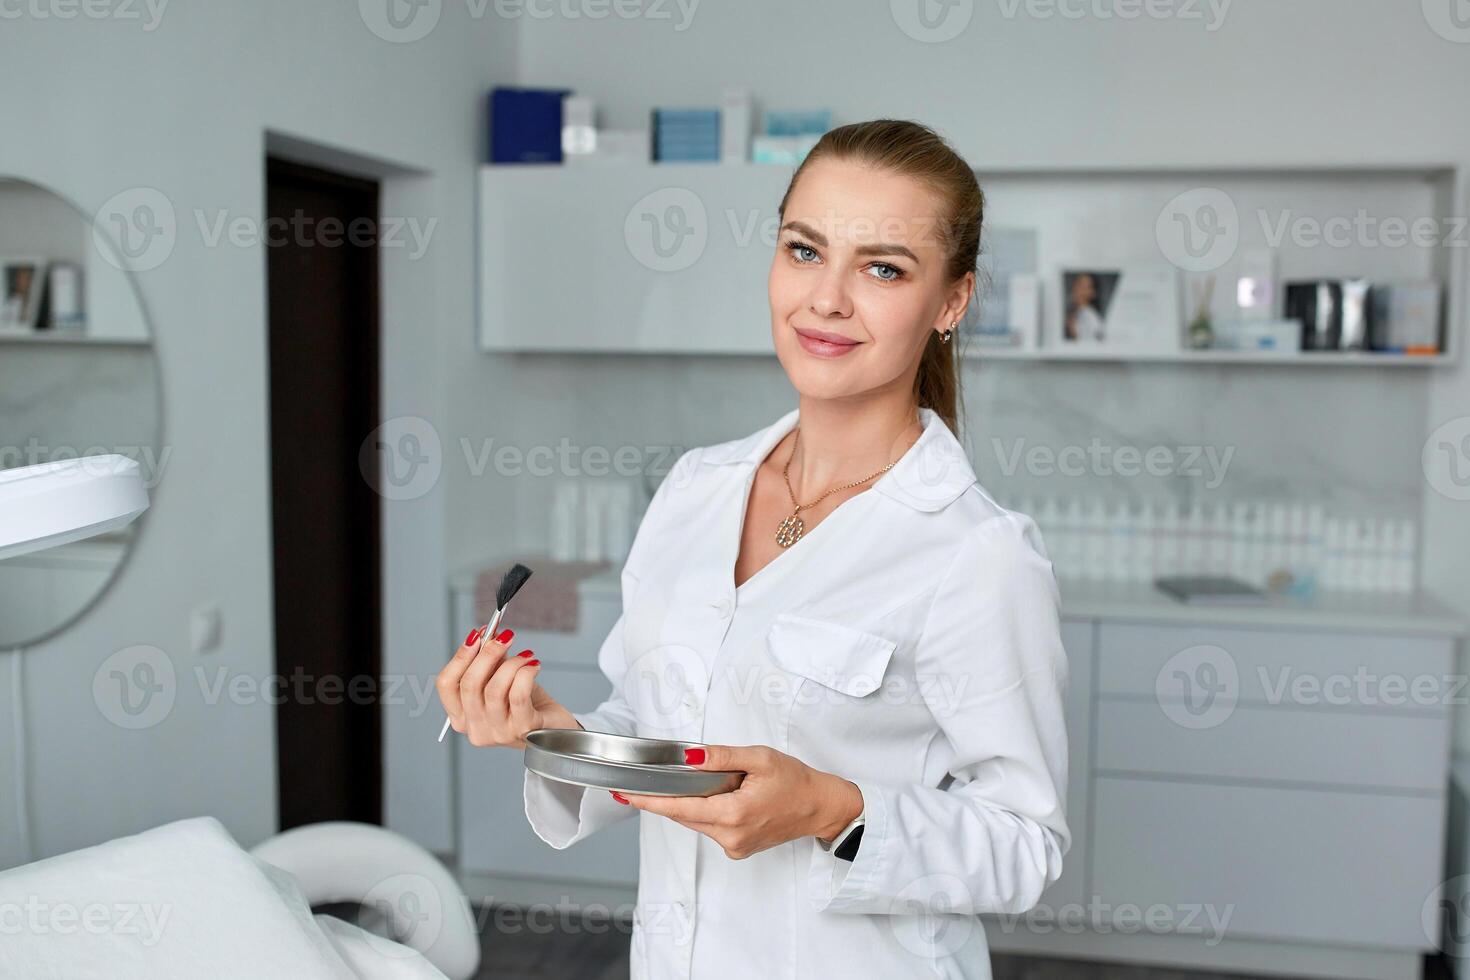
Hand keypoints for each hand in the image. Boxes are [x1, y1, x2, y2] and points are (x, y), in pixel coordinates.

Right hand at [435, 626, 581, 746]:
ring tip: (526, 655)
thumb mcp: (501, 679)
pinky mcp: (523, 730)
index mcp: (461, 717)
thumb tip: (486, 634)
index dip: (460, 656)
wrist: (553, 727)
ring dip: (511, 664)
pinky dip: (526, 673)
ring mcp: (498, 733)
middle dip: (488, 653)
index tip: (477, 635)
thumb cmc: (525, 704)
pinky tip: (534, 665)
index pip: (446, 685)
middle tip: (506, 637)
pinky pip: (518, 695)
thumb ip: (490, 659)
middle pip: (469, 684)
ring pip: (494, 689)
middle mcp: (475, 729)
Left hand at [619, 744, 862, 859]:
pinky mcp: (738, 849)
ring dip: (695, 802)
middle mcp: (730, 837)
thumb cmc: (795, 781)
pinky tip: (725, 797)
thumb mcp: (759, 758)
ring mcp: (734, 846)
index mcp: (733, 814)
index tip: (626, 795)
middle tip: (664, 776)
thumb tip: (689, 756)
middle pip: (685, 815)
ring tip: (720, 783)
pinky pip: (711, 828)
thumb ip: (721, 757)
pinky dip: (708, 811)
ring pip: (697, 822)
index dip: (650, 802)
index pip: (679, 808)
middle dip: (672, 796)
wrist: (820, 807)